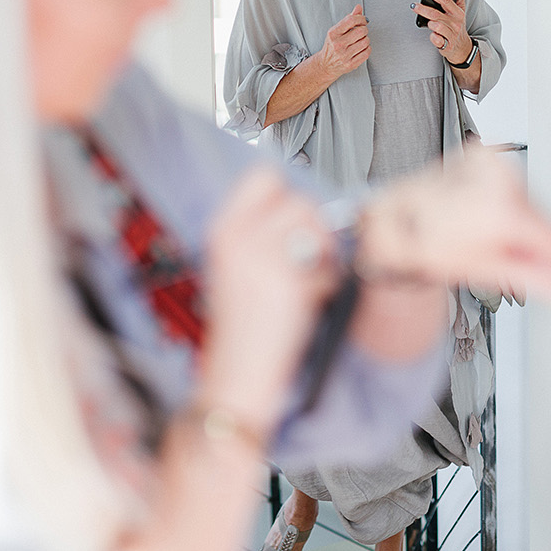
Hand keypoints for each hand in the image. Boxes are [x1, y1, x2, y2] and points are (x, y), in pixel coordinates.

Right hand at [198, 168, 336, 430]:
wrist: (237, 374)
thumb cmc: (242, 328)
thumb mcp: (235, 267)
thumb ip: (260, 234)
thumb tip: (303, 209)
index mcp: (223, 230)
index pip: (264, 176)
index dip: (288, 193)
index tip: (295, 217)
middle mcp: (239, 237)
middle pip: (299, 199)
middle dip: (314, 226)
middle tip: (308, 257)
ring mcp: (262, 257)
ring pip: (318, 225)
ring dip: (324, 252)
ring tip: (309, 279)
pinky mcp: (287, 280)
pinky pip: (327, 263)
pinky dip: (328, 281)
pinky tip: (310, 300)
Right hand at [317, 4, 370, 77]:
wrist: (325, 65)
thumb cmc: (332, 46)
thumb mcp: (336, 30)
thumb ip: (348, 19)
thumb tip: (358, 8)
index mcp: (333, 33)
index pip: (351, 20)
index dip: (361, 18)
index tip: (363, 20)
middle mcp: (338, 44)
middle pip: (361, 31)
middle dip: (365, 29)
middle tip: (362, 31)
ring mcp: (344, 55)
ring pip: (365, 42)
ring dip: (366, 39)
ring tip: (361, 40)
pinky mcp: (350, 64)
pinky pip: (366, 53)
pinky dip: (367, 49)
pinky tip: (362, 48)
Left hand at [361, 145, 550, 303]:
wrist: (396, 219)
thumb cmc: (427, 243)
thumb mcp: (485, 269)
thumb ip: (535, 278)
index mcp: (499, 208)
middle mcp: (498, 177)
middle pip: (545, 221)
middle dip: (544, 249)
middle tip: (532, 271)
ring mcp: (491, 161)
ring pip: (533, 203)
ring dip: (528, 228)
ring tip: (499, 243)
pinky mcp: (485, 155)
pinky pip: (516, 186)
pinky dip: (513, 207)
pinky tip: (491, 219)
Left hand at [413, 0, 472, 63]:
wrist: (462, 47)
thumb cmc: (458, 26)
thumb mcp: (461, 10)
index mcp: (457, 12)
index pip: (446, 0)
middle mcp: (455, 23)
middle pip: (436, 14)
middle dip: (423, 9)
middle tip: (414, 5)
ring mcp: (451, 34)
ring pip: (436, 26)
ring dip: (430, 24)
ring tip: (428, 22)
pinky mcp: (447, 45)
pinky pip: (437, 40)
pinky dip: (433, 38)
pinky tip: (433, 35)